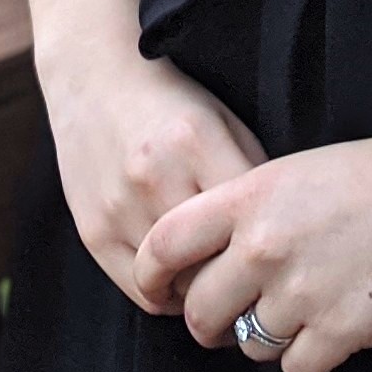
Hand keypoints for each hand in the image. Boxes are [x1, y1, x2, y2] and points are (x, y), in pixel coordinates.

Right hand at [39, 43, 268, 316]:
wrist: (93, 79)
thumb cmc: (171, 101)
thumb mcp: (223, 119)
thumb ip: (250, 171)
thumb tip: (276, 233)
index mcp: (197, 140)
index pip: (247, 222)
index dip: (268, 247)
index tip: (278, 257)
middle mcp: (156, 176)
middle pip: (212, 261)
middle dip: (235, 276)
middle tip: (250, 280)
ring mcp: (120, 207)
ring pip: (177, 284)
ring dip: (200, 288)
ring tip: (214, 276)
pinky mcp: (93, 231)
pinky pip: (140, 289)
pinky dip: (165, 292)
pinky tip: (178, 274)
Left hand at [132, 118, 371, 371]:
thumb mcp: (294, 171)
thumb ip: (244, 212)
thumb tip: (208, 264)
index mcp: (250, 196)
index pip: (164, 244)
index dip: (151, 275)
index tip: (160, 289)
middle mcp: (266, 245)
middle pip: (200, 311)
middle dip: (210, 323)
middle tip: (229, 318)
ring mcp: (303, 290)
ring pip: (249, 345)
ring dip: (267, 337)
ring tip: (299, 309)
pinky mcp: (341, 328)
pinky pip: (296, 367)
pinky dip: (310, 354)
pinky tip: (333, 322)